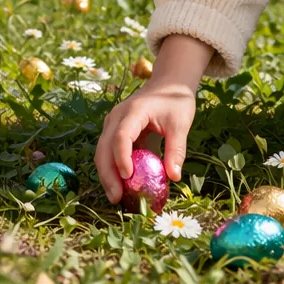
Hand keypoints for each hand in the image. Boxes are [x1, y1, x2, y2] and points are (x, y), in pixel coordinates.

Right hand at [95, 78, 196, 202]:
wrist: (168, 85)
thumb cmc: (175, 101)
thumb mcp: (181, 123)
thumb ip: (177, 149)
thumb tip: (174, 176)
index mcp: (133, 111)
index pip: (121, 136)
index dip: (121, 157)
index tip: (128, 177)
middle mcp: (117, 117)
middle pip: (104, 147)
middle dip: (107, 174)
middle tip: (116, 198)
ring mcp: (113, 124)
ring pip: (102, 151)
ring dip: (106, 175)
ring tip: (116, 198)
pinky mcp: (115, 131)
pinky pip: (108, 152)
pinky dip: (112, 170)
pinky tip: (121, 187)